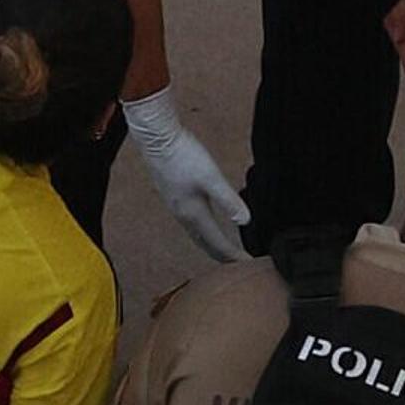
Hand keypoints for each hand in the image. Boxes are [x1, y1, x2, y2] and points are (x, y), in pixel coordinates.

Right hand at [121, 88, 245, 259]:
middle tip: (239, 265)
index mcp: (194, 214)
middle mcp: (184, 216)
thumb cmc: (183, 156)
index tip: (248, 265)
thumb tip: (246, 222)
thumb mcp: (212, 178)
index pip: (218, 244)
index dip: (235, 257)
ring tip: (225, 252)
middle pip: (206, 245)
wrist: (156, 139)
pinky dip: (203, 233)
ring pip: (197, 236)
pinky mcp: (174, 197)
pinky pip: (191, 224)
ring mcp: (177, 207)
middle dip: (223, 257)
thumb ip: (229, 200)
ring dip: (212, 246)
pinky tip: (206, 225)